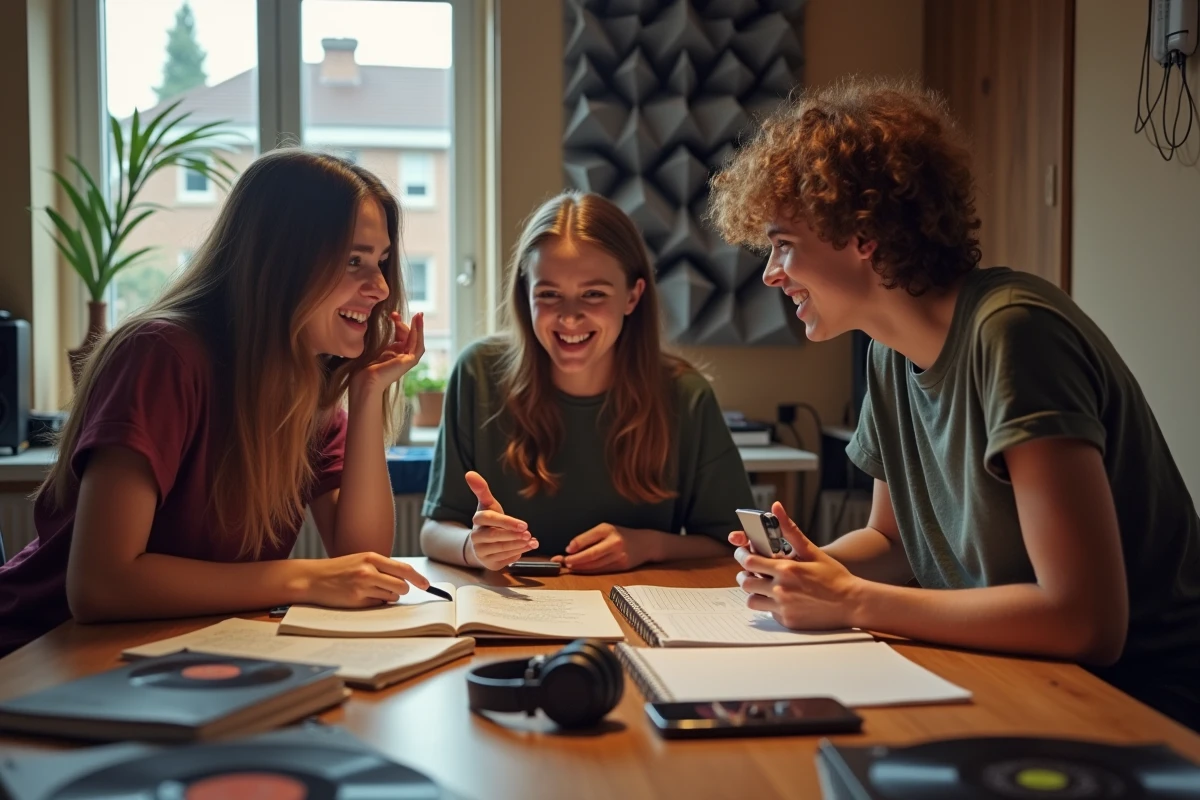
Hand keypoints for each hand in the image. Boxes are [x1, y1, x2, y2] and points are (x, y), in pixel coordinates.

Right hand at [302, 551, 431, 607]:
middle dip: (402, 590)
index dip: (418, 578)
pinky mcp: (356, 601)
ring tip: (371, 590)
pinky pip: (378, 604)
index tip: (426, 585)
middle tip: (393, 589)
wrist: (313, 578)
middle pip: (402, 586)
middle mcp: (368, 571)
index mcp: (371, 557)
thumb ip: (381, 567)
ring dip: (387, 596)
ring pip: (391, 596)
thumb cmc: (339, 570)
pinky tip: (361, 597)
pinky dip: (375, 602)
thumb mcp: (361, 560)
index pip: (403, 568)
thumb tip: (405, 579)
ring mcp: (362, 586)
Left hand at [352, 311, 424, 393]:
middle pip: (409, 337)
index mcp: (393, 355)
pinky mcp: (410, 361)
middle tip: (396, 314)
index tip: (392, 315)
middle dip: (404, 324)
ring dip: (418, 326)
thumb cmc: (365, 367)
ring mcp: (407, 360)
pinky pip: (418, 345)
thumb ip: (382, 338)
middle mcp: (402, 357)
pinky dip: (419, 333)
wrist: (366, 380)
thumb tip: (383, 323)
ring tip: (418, 314)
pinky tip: (418, 322)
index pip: (401, 337)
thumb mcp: (374, 347)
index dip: (398, 325)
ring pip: (416, 340)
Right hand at [463, 471, 537, 569]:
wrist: (483, 543)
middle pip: (494, 536)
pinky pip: (504, 559)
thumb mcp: (488, 504)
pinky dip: (517, 554)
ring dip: (518, 545)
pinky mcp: (488, 563)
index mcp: (477, 520)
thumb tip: (469, 473)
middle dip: (513, 536)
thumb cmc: (490, 520)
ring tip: (532, 541)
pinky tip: (527, 548)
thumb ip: (481, 489)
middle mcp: (476, 536)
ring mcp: (481, 551)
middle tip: (529, 534)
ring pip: (500, 549)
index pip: (489, 519)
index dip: (507, 522)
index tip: (524, 525)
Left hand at [551, 523, 656, 572]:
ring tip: (570, 566)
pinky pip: (602, 570)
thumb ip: (589, 537)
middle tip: (564, 562)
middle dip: (576, 560)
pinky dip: (590, 571)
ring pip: (595, 564)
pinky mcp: (622, 566)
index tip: (567, 550)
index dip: (576, 545)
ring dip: (580, 567)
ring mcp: (619, 556)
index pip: (589, 538)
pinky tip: (582, 570)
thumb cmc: (621, 535)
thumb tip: (570, 548)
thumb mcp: (606, 529)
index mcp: (609, 530)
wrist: (646, 544)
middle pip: (591, 554)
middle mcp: (615, 542)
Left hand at [733, 502, 863, 629]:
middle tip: (750, 572)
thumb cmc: (834, 576)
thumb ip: (790, 531)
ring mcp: (784, 608)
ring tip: (762, 587)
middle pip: (745, 582)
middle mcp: (782, 589)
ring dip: (753, 593)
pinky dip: (769, 606)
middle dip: (744, 575)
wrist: (852, 603)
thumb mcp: (812, 551)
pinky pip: (768, 613)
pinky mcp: (788, 621)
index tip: (742, 553)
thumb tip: (775, 508)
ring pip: (751, 601)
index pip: (749, 562)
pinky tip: (781, 599)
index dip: (741, 556)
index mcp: (786, 569)